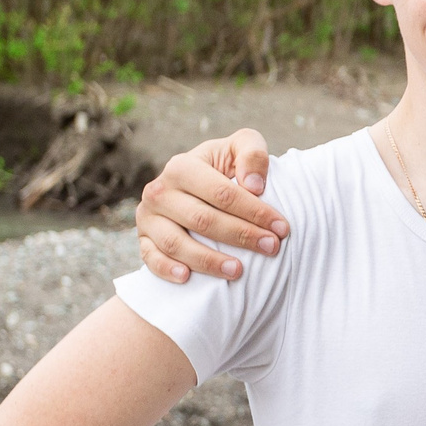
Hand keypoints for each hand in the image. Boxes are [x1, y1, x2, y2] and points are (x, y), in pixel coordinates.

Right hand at [136, 129, 283, 282]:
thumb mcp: (241, 147)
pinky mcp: (144, 239)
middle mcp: (160, 191)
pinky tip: (187, 277)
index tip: (281, 228)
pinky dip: (166, 268)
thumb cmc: (225, 167)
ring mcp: (148, 217)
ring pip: (176, 243)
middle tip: (271, 248)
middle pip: (203, 220)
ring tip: (239, 271)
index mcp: (182, 166)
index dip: (254, 212)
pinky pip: (151, 258)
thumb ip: (252, 153)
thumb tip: (254, 186)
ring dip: (208, 260)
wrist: (195, 184)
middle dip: (241, 236)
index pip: (222, 193)